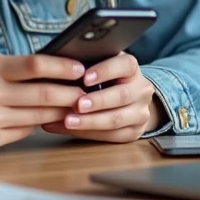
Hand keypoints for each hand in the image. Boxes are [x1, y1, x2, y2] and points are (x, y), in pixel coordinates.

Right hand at [0, 54, 86, 156]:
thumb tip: (56, 72)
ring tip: (75, 107)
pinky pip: (23, 132)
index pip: (36, 64)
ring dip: (60, 112)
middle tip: (88, 93)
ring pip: (38, 115)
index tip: (82, 68)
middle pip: (44, 93)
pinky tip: (43, 121)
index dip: (63, 66)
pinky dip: (35, 125)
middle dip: (72, 94)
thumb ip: (14, 70)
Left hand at [42, 52, 162, 142]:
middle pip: (121, 96)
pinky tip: (68, 128)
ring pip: (116, 119)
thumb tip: (58, 62)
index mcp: (132, 68)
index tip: (85, 77)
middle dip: (97, 101)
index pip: (124, 65)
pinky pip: (111, 136)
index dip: (105, 71)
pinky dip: (87, 133)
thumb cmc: (104, 78)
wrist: (128, 99)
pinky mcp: (134, 132)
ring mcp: (140, 113)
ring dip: (90, 122)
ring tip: (68, 121)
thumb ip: (87, 63)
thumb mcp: (100, 65)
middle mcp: (141, 90)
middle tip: (76, 104)